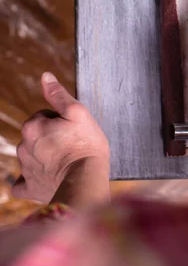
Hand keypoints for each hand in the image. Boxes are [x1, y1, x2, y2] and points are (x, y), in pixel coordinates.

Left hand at [13, 73, 109, 203]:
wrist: (86, 180)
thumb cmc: (86, 145)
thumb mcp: (77, 112)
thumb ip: (58, 94)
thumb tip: (45, 77)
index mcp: (32, 126)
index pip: (44, 116)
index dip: (60, 121)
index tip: (72, 129)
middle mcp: (23, 147)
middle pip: (37, 136)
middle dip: (50, 138)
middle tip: (71, 144)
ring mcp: (25, 169)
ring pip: (32, 156)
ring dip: (44, 156)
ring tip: (65, 162)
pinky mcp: (30, 188)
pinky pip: (23, 183)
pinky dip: (31, 180)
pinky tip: (45, 178)